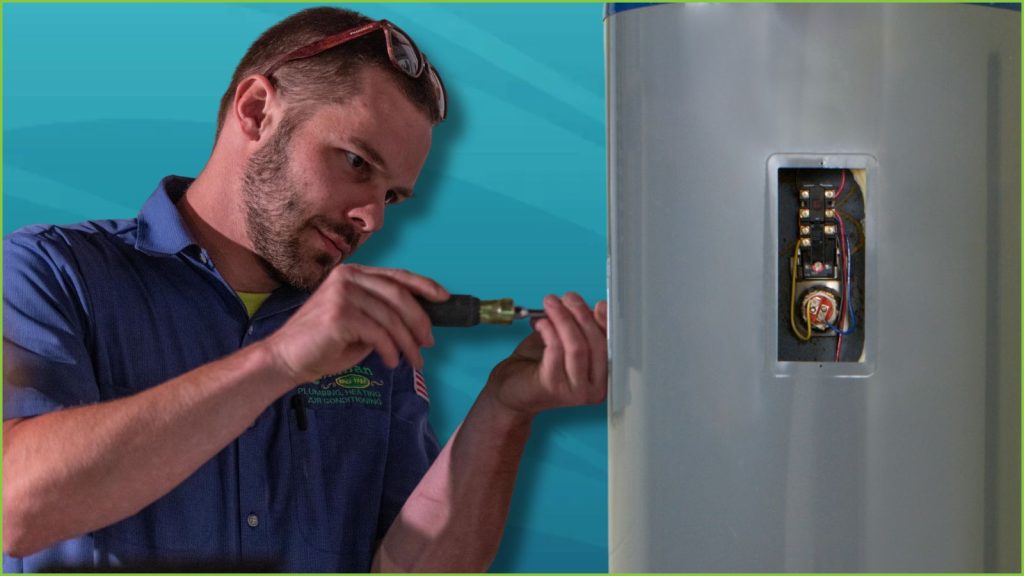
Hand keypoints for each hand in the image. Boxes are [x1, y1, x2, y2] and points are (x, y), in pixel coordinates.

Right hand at [262, 264, 447, 383]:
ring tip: (414, 361)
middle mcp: (348, 278)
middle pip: (399, 295)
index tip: (444, 298)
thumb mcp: (360, 324)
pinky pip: (378, 333)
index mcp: (353, 274)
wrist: (286, 359)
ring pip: (391, 318)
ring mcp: (342, 293)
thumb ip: (384, 315)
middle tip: (429, 343)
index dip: (424, 286)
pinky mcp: (339, 314)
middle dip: (420, 321)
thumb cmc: (324, 344)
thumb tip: (421, 323)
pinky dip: (390, 350)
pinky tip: (391, 362)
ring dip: (408, 343)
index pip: (396, 276)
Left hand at [485, 293, 607, 415]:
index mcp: (603, 378)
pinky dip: (549, 329)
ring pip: (577, 346)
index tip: (597, 304)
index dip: (605, 322)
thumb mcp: (565, 343)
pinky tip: (540, 321)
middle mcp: (595, 389)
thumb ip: (581, 328)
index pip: (610, 345)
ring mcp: (575, 391)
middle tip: (567, 298)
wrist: (510, 390)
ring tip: (550, 304)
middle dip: (581, 314)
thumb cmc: (538, 366)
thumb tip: (590, 305)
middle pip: (596, 343)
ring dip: (563, 318)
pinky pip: (556, 349)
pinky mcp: (553, 386)